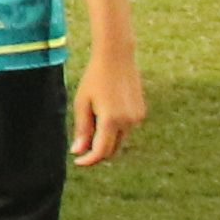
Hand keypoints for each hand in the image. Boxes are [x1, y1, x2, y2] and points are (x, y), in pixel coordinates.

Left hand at [70, 45, 146, 166]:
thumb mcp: (82, 103)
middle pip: (112, 149)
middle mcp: (128, 122)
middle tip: (81, 145)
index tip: (78, 162)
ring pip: (120, 140)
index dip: (89, 160)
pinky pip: (126, 129)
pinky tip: (105, 110)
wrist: (117, 57)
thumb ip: (82, 129)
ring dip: (106, 139)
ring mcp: (137, 118)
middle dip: (97, 152)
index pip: (101, 151)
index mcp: (111, 120)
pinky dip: (115, 129)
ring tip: (92, 119)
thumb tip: (78, 151)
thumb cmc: (94, 79)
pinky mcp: (141, 112)